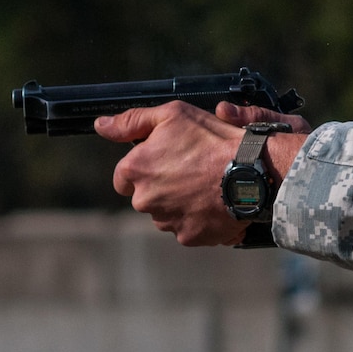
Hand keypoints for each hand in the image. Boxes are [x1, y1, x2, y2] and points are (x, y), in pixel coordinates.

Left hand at [94, 101, 306, 246]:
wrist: (252, 171)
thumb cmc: (213, 140)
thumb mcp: (173, 115)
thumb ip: (132, 121)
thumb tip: (100, 125)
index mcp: (135, 170)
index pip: (124, 177)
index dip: (147, 167)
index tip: (169, 160)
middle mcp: (144, 200)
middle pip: (147, 197)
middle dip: (164, 187)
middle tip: (193, 171)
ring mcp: (167, 221)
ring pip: (167, 214)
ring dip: (181, 203)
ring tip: (207, 187)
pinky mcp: (189, 236)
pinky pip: (188, 228)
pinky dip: (199, 218)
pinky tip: (215, 202)